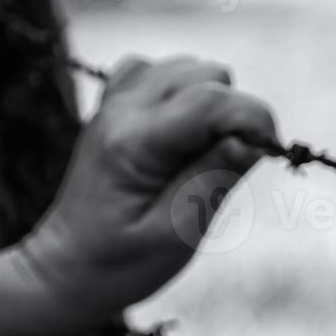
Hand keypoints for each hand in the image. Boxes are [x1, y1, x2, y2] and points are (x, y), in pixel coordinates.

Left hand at [14, 56, 276, 326]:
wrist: (66, 267)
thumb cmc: (121, 262)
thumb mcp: (177, 233)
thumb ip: (214, 179)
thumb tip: (253, 139)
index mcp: (134, 143)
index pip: (212, 101)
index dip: (256, 120)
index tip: (270, 153)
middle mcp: (122, 110)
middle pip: (207, 75)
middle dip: (235, 114)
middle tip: (226, 164)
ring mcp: (116, 102)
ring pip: (191, 67)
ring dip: (213, 103)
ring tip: (202, 153)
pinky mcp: (117, 104)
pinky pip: (164, 71)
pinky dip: (186, 93)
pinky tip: (182, 131)